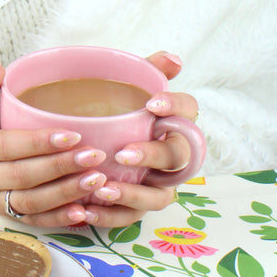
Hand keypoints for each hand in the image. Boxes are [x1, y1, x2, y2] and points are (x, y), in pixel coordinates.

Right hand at [0, 64, 109, 227]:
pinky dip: (59, 219)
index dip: (38, 142)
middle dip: (60, 167)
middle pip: (23, 176)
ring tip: (96, 179)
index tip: (71, 134)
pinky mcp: (8, 215)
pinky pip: (34, 221)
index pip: (7, 146)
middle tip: (94, 155)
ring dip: (66, 193)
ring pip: (31, 202)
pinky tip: (84, 211)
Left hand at [87, 51, 199, 227]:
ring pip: (158, 195)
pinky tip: (87, 210)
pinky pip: (132, 217)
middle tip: (123, 152)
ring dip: (132, 194)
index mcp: (175, 121)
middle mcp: (174, 155)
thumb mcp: (128, 87)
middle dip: (151, 155)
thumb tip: (173, 60)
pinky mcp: (140, 205)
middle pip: (176, 157)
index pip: (188, 111)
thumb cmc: (119, 110)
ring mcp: (159, 183)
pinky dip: (111, 216)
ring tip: (103, 189)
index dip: (175, 107)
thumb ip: (148, 71)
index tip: (151, 104)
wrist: (98, 141)